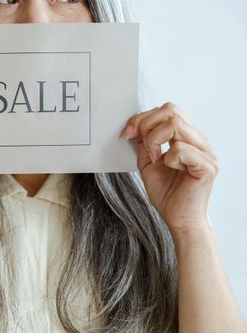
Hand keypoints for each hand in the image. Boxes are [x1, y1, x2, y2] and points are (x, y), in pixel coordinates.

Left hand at [120, 102, 218, 235]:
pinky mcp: (207, 167)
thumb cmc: (168, 195)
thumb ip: (144, 144)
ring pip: (175, 124)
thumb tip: (134, 126)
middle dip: (146, 125)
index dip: (142, 118)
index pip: (167, 110)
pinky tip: (170, 169)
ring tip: (155, 159)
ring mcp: (207, 153)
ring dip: (155, 140)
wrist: (179, 221)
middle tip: (140, 145)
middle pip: (170, 110)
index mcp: (188, 138)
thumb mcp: (148, 164)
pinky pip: (181, 149)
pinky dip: (168, 158)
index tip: (126, 133)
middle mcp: (200, 141)